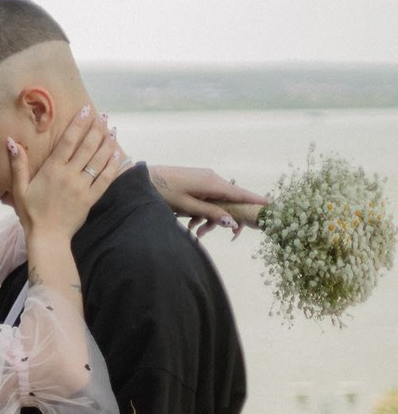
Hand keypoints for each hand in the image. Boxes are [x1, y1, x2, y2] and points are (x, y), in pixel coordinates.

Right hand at [11, 105, 124, 241]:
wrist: (47, 237)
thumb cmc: (30, 213)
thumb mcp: (19, 188)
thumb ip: (18, 164)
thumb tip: (11, 142)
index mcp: (52, 170)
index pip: (68, 141)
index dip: (78, 124)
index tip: (86, 110)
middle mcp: (69, 175)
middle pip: (87, 146)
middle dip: (97, 129)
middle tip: (104, 116)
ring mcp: (82, 186)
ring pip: (99, 160)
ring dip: (108, 143)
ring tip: (113, 130)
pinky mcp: (91, 198)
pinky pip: (106, 178)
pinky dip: (113, 164)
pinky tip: (118, 153)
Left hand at [145, 164, 267, 238]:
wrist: (141, 179)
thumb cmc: (162, 192)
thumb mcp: (188, 207)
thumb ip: (211, 213)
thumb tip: (232, 222)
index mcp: (213, 183)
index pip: (241, 193)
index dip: (256, 201)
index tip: (272, 208)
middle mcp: (212, 178)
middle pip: (231, 200)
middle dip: (224, 220)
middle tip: (217, 236)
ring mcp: (204, 178)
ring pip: (218, 201)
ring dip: (209, 218)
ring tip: (193, 232)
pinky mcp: (196, 181)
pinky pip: (207, 197)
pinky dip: (202, 210)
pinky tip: (189, 223)